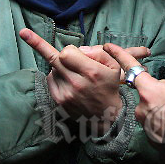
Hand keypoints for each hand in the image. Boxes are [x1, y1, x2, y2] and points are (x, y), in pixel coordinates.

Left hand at [19, 29, 149, 132]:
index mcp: (92, 72)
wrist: (105, 115)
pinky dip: (56, 76)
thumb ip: (99, 52)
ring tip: (73, 73)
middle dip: (60, 54)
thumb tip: (80, 49)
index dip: (70, 50)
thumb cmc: (109, 87)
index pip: (66, 53)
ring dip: (60, 66)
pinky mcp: (59, 100)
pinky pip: (50, 79)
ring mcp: (66, 93)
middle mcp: (77, 83)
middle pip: (55, 59)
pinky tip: (67, 80)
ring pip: (52, 68)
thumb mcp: (114, 66)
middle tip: (59, 52)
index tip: (75, 52)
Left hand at [103, 43, 164, 141]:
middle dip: (160, 92)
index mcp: (149, 91)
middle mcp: (142, 107)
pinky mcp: (150, 137)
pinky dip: (164, 120)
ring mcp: (145, 123)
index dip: (120, 55)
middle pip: (148, 91)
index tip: (108, 47)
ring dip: (162, 107)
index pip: (131, 67)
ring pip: (152, 107)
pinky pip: (155, 121)